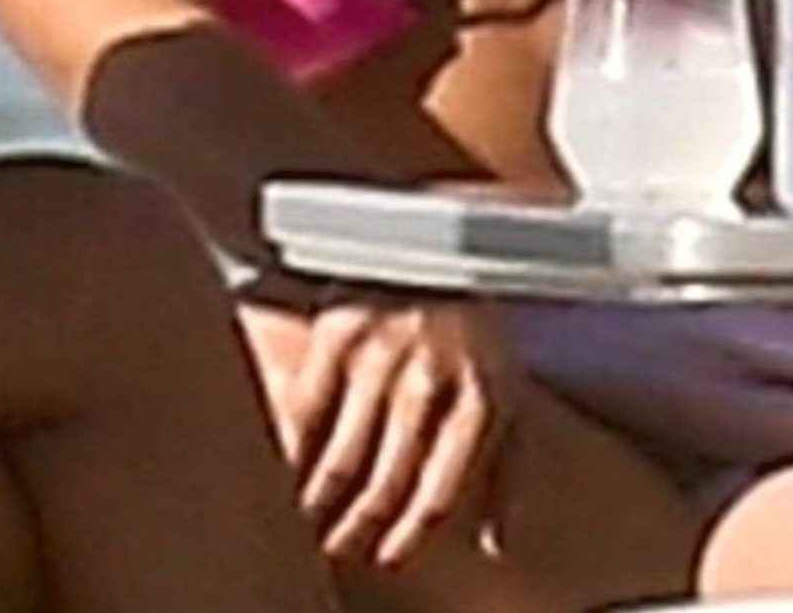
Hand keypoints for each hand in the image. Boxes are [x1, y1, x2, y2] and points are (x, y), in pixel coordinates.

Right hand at [237, 286, 514, 566]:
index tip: (386, 555)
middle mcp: (430, 379)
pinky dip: (289, 452)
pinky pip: (304, 411)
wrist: (442, 236)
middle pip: (385, 483)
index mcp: (480, 399)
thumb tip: (497, 544)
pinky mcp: (338, 330)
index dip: (408, 535)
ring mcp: (382, 354)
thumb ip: (505, 470)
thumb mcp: (509, 392)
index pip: (438, 493)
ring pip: (340, 458)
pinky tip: (282, 471)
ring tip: (305, 522)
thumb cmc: (476, 329)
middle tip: (337, 545)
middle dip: (357, 528)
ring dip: (319, 503)